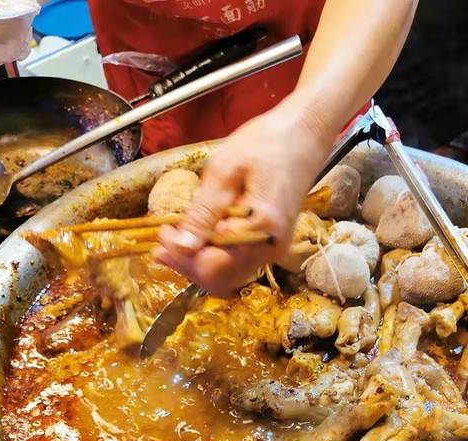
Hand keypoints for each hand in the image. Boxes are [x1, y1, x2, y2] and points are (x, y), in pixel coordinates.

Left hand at [155, 96, 333, 296]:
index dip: (181, 257)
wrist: (305, 135)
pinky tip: (198, 238)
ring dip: (199, 262)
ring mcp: (272, 250)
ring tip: (175, 240)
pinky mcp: (270, 245)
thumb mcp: (225, 170)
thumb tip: (181, 247)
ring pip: (227, 275)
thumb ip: (202, 213)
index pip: (212, 265)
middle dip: (187, 264)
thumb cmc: (268, 143)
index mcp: (260, 230)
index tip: (162, 234)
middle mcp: (270, 248)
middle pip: (219, 278)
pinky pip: (237, 263)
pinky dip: (214, 256)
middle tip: (163, 241)